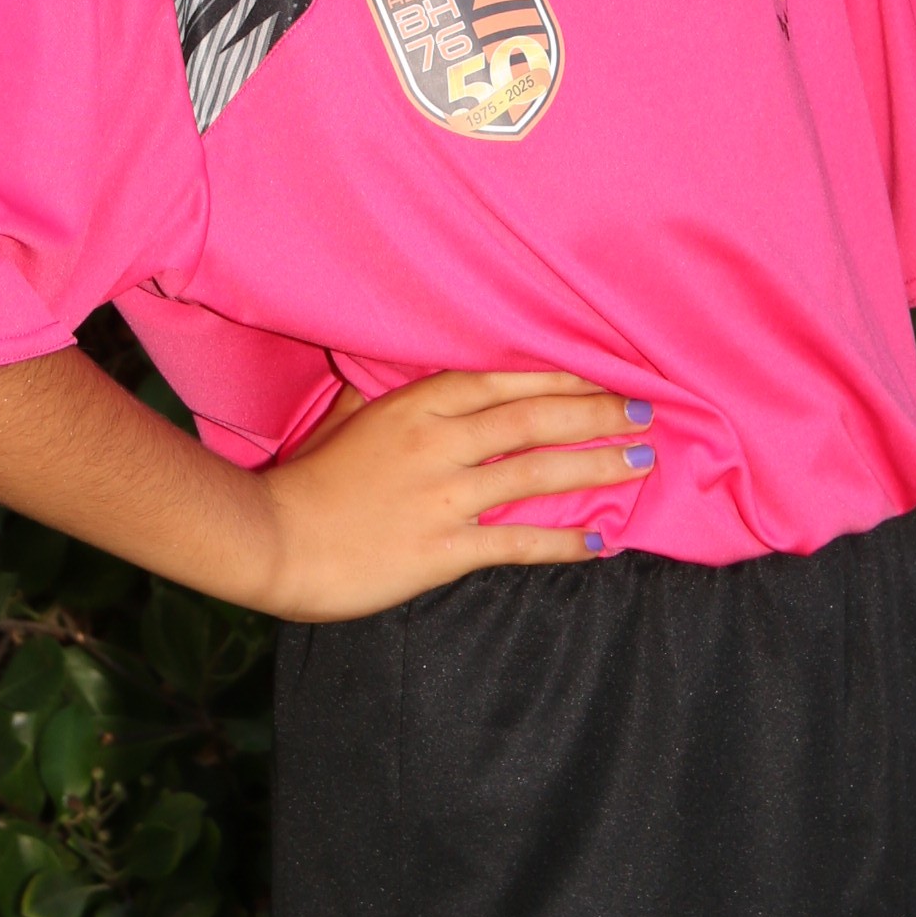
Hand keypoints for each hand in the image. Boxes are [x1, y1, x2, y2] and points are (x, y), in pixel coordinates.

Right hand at [243, 369, 653, 620]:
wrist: (270, 541)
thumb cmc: (305, 479)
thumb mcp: (345, 418)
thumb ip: (385, 394)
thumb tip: (400, 367)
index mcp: (415, 404)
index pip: (505, 379)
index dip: (562, 375)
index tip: (606, 370)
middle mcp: (437, 442)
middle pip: (533, 418)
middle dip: (596, 412)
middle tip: (645, 412)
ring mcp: (442, 496)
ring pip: (536, 473)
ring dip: (595, 467)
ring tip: (640, 464)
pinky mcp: (442, 549)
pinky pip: (517, 542)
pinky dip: (564, 542)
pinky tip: (602, 540)